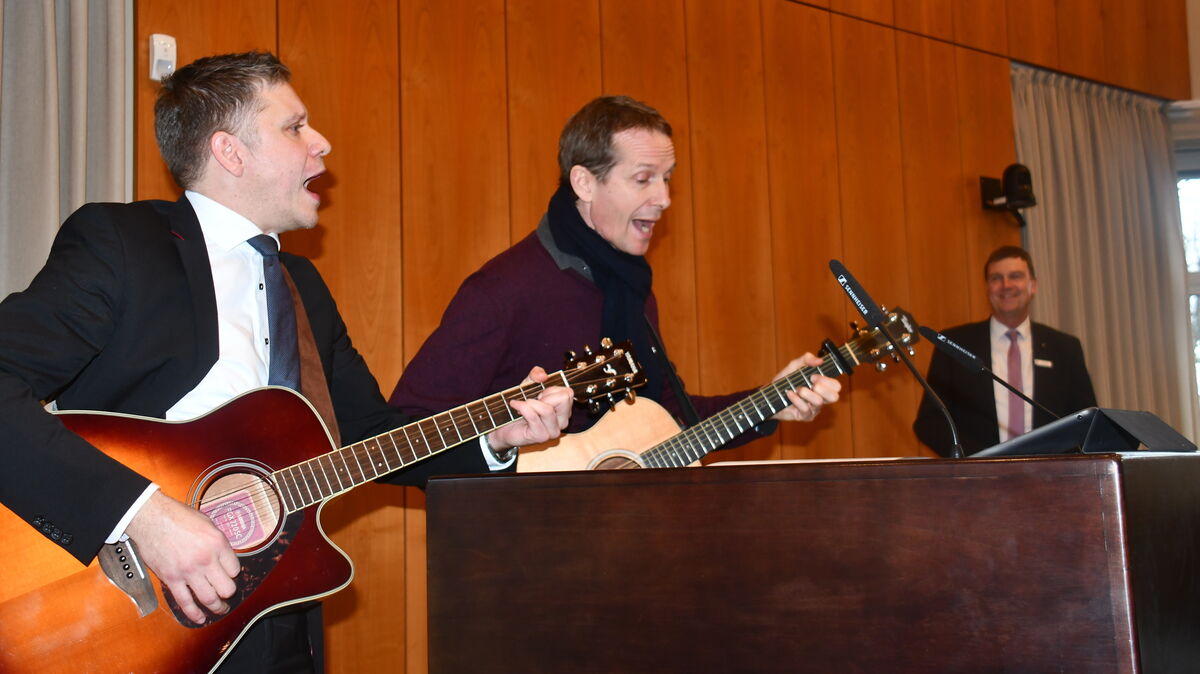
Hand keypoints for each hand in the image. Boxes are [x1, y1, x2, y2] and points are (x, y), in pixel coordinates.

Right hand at [124, 491, 240, 623]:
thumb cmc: (177, 517)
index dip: (233, 573)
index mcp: (217, 544)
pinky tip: (201, 618)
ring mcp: (188, 572)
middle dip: (228, 593)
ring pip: (209, 599)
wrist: (151, 518)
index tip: (229, 574)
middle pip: (227, 588)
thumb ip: (217, 542)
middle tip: (227, 594)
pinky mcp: (172, 580)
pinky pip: (185, 602)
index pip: (235, 569)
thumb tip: (224, 556)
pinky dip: (194, 614)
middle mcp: (205, 560)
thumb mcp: (207, 523)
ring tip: (220, 609)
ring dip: (217, 607)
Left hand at [486, 366, 572, 449]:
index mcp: (564, 410)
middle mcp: (563, 422)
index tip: (540, 395)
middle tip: (533, 400)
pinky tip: (515, 405)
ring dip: (530, 403)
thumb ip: (536, 375)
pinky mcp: (541, 436)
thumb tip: (543, 375)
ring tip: (523, 404)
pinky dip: (521, 407)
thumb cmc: (520, 408)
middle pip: (563, 399)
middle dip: (544, 395)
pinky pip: (533, 416)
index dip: (551, 390)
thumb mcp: (528, 386)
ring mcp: (553, 431)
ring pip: (547, 409)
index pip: (567, 393)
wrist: (505, 426)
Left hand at [769, 353, 840, 421]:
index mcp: (822, 386)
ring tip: (798, 389)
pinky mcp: (804, 416)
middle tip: (811, 383)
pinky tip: (789, 394)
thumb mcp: (794, 366)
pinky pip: (805, 408)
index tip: (813, 376)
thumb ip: (806, 360)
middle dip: (822, 388)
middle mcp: (821, 398)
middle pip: (834, 397)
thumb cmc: (785, 381)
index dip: (827, 380)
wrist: (769, 395)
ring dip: (806, 393)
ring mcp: (813, 409)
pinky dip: (796, 399)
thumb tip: (820, 360)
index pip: (836, 386)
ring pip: (819, 402)